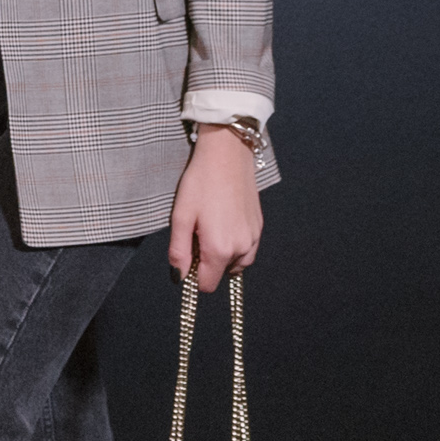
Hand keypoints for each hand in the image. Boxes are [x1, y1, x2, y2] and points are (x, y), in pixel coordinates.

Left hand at [168, 127, 263, 289]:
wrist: (227, 155)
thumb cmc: (200, 183)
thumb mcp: (181, 217)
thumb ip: (179, 252)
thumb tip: (179, 278)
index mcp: (220, 249)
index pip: (207, 285)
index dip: (193, 274)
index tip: (187, 253)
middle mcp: (242, 248)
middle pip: (222, 274)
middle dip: (207, 262)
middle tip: (197, 232)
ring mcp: (254, 238)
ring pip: (236, 263)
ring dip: (223, 255)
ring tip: (210, 226)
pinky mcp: (260, 227)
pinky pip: (247, 249)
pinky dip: (235, 245)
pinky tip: (224, 222)